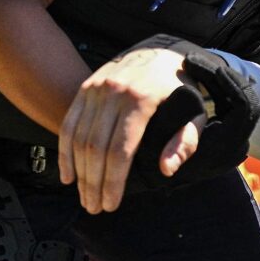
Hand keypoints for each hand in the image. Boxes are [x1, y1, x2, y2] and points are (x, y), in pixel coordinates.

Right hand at [58, 47, 198, 213]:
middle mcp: (114, 92)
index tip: (111, 204)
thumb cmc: (180, 89)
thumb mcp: (195, 112)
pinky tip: (68, 175)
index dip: (114, 181)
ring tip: (84, 197)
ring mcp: (95, 88)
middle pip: (95, 147)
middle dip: (93, 182)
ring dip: (78, 172)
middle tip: (94, 208)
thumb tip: (166, 169)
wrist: (162, 52)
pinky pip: (68, 123)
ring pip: (78, 138)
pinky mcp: (85, 88)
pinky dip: (64, 152)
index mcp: (141, 100)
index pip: (121, 149)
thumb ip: (186, 141)